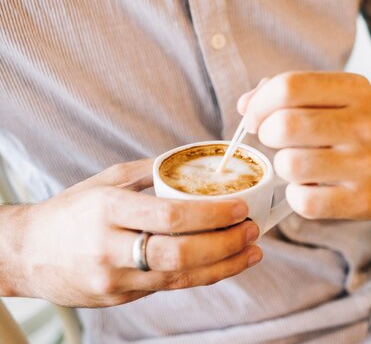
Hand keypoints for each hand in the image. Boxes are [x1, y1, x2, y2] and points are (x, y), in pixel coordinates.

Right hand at [12, 159, 261, 306]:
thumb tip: (196, 164)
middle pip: (179, 254)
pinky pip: (167, 287)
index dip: (212, 215)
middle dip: (225, 245)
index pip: (170, 216)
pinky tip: (223, 264)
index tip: (240, 208)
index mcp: (107, 209)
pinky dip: (200, 276)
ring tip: (252, 252)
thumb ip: (151, 172)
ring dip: (223, 266)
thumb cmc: (71, 210)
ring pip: (179, 278)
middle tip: (253, 231)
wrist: (27, 254)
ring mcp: (113, 279)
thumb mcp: (106, 181)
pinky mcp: (118, 297)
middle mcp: (109, 248)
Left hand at [239, 71, 370, 219]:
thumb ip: (292, 94)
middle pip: (284, 126)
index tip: (257, 116)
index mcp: (356, 90)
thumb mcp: (342, 97)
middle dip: (268, 135)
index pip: (289, 87)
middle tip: (278, 140)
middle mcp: (363, 125)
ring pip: (289, 165)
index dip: (261, 103)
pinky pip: (303, 200)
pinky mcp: (362, 201)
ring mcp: (364, 165)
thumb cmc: (366, 128)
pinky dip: (297, 195)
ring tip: (300, 164)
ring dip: (284, 166)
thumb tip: (245, 106)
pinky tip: (310, 187)